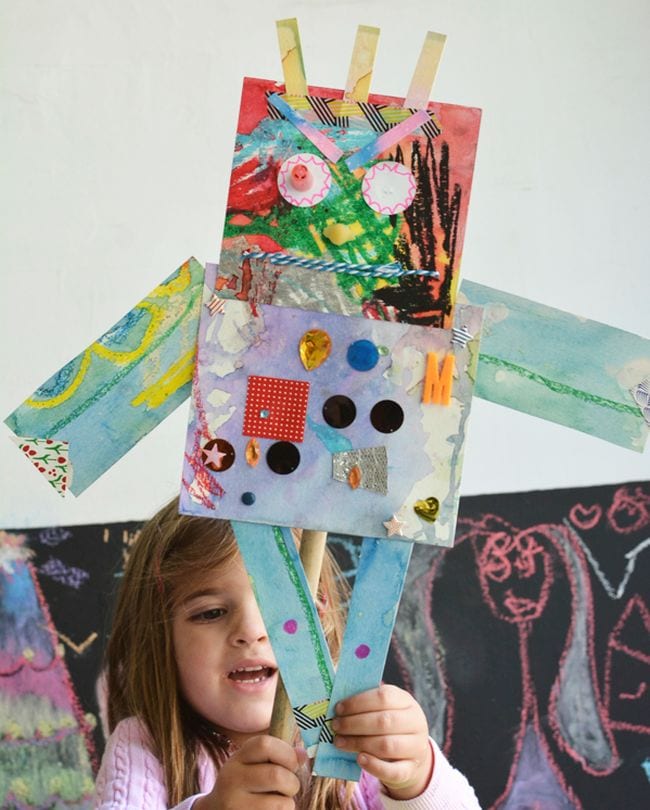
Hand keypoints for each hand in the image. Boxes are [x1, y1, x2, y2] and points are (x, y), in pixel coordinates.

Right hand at [195, 735, 303, 809]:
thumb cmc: (243, 785)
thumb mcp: (252, 765)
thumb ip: (276, 756)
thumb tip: (303, 754)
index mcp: (237, 759)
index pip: (264, 744)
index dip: (286, 752)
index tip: (292, 763)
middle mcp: (232, 779)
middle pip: (276, 775)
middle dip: (292, 782)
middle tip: (289, 786)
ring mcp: (235, 804)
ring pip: (280, 802)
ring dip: (288, 802)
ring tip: (279, 801)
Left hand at [331, 684, 432, 799]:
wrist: (412, 755)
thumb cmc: (390, 726)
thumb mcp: (385, 710)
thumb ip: (366, 706)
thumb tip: (338, 706)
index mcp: (406, 701)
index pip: (384, 697)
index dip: (358, 702)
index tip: (338, 708)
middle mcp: (415, 722)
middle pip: (384, 721)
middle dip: (354, 723)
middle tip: (335, 726)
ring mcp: (416, 747)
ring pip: (386, 745)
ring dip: (358, 743)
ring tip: (339, 742)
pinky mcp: (411, 770)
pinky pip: (393, 771)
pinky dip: (374, 766)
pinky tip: (359, 759)